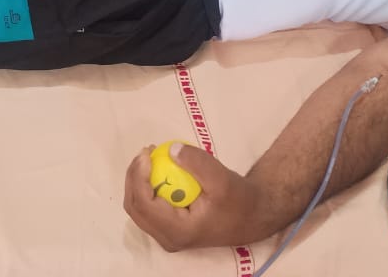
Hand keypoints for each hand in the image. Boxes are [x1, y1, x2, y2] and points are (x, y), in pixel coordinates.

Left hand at [123, 143, 259, 251]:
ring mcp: (168, 235)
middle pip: (134, 208)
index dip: (139, 176)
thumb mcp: (222, 178)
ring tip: (150, 157)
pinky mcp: (171, 228)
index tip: (147, 153)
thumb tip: (171, 149)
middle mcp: (168, 238)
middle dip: (134, 177)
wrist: (253, 216)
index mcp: (178, 231)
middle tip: (145, 152)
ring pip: (139, 209)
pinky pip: (150, 208)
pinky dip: (148, 187)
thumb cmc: (239, 200)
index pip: (144, 204)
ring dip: (139, 181)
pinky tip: (159, 168)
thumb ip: (196, 163)